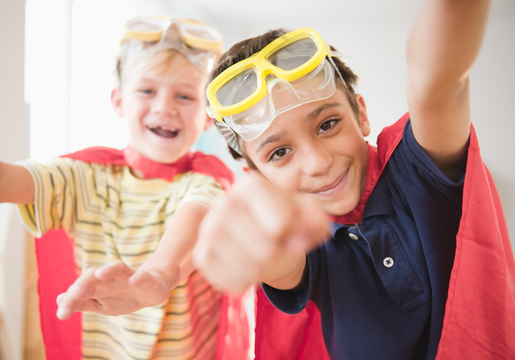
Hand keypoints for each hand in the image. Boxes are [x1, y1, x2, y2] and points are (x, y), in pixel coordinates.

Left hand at [56, 260, 173, 319]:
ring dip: (109, 270)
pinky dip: (139, 278)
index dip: (70, 301)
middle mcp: (111, 278)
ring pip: (118, 268)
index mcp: (99, 286)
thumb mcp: (102, 304)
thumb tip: (58, 299)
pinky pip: (143, 276)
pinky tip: (134, 281)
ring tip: (100, 274)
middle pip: (94, 275)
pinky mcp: (146, 279)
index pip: (81, 289)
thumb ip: (82, 302)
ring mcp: (129, 277)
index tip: (61, 314)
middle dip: (84, 283)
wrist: (152, 289)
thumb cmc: (123, 296)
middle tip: (74, 294)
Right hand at [192, 175, 328, 293]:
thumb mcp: (310, 215)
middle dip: (278, 253)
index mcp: (251, 185)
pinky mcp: (201, 256)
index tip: (286, 225)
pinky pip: (233, 282)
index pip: (280, 223)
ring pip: (249, 268)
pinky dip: (247, 281)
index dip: (292, 232)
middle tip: (274, 243)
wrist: (262, 237)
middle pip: (265, 250)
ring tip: (261, 253)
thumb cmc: (289, 222)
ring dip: (263, 269)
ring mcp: (208, 230)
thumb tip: (294, 243)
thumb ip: (316, 221)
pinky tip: (246, 264)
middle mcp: (224, 202)